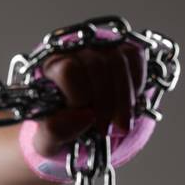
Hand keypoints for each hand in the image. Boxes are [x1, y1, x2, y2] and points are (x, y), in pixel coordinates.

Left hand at [31, 38, 146, 159]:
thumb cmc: (60, 125)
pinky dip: (137, 84)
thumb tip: (86, 116)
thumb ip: (55, 131)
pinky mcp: (122, 48)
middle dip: (105, 104)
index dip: (79, 96)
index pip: (68, 70)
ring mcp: (100, 46)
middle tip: (106, 129)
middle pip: (96, 66)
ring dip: (124, 99)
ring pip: (118, 62)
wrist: (79, 117)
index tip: (83, 116)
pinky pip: (135, 57)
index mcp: (49, 67)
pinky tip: (129, 104)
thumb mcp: (48, 137)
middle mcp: (74, 50)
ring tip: (121, 124)